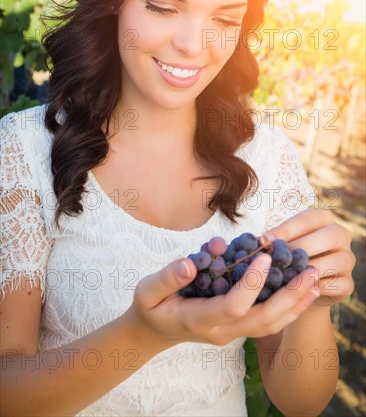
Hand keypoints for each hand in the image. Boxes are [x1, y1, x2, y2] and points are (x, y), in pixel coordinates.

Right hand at [125, 251, 322, 346]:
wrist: (154, 330)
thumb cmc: (151, 306)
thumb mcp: (148, 290)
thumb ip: (168, 277)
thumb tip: (190, 262)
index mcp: (199, 319)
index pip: (232, 306)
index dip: (251, 284)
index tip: (263, 256)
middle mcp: (220, 331)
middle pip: (262, 320)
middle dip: (288, 297)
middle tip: (309, 272)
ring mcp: (231, 333)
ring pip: (270, 325)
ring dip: (295, 304)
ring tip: (315, 280)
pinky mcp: (237, 328)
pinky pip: (268, 322)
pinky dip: (288, 307)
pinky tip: (302, 290)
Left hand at [260, 209, 355, 306]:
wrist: (300, 288)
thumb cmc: (287, 259)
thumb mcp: (282, 246)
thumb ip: (276, 241)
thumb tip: (262, 242)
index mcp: (323, 219)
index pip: (308, 218)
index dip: (286, 229)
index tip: (265, 240)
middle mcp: (340, 236)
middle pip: (331, 235)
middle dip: (304, 246)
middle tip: (280, 258)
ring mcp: (347, 259)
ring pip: (338, 260)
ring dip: (313, 269)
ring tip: (290, 276)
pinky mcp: (348, 283)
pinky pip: (340, 284)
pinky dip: (321, 287)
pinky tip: (303, 290)